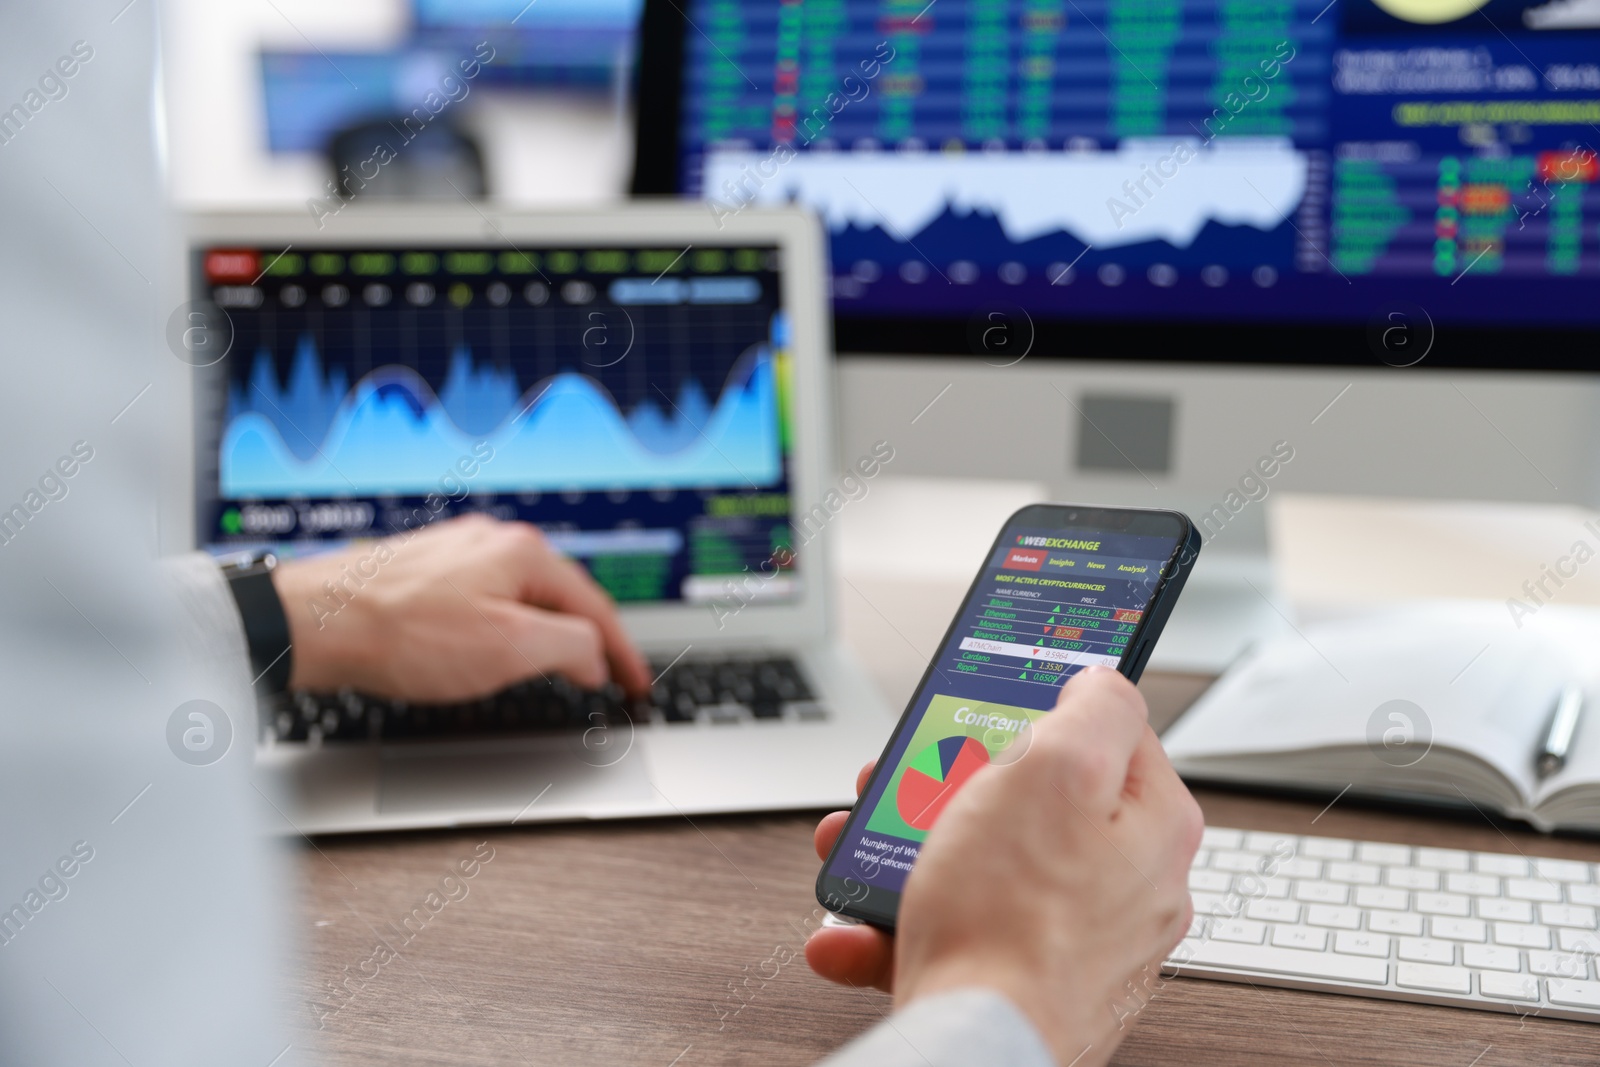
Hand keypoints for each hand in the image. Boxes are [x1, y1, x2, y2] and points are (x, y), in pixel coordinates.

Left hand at [270, 514, 651, 702]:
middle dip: (587, 638)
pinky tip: (496, 647)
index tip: (636, 684)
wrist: (313, 624)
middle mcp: (492, 541)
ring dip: (546, 633)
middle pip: (559, 595)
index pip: (595, 607)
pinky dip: (507, 627)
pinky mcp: (423, 570)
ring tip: (560, 667)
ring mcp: (455, 552)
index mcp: (523, 553)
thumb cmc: (404, 636)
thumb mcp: (510, 650)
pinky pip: (485, 598)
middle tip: (606, 677)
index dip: (622, 653)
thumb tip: (594, 655)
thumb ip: (570, 647)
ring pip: (520, 596)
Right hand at [807, 667, 1201, 1065]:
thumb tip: (1104, 680)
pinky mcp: (1030, 978)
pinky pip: (964, 931)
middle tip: (902, 788)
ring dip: (910, 855)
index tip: (992, 715)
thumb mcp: (1054, 767)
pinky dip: (904, 925)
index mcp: (1152, 823)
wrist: (978, 1045)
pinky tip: (860, 930)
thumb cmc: (1012, 921)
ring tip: (857, 854)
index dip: (1038, 714)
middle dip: (950, 788)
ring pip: (988, 866)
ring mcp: (1079, 937)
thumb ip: (1095, 707)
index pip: (1108, 733)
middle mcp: (1129, 883)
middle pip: (1034, 801)